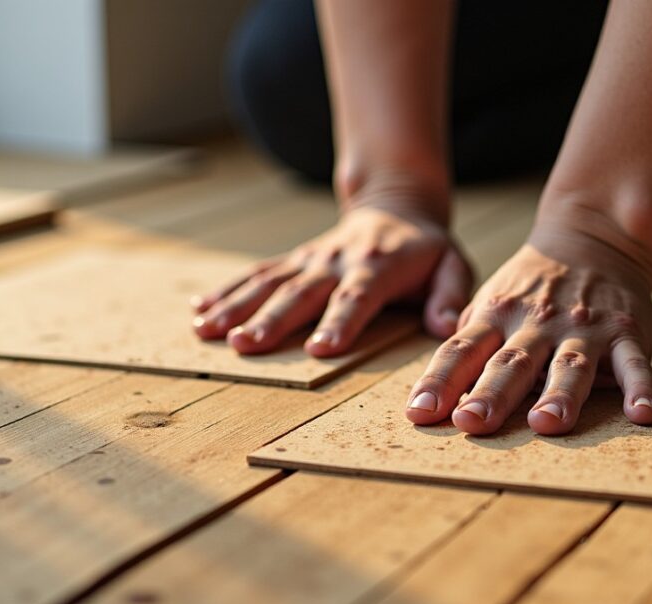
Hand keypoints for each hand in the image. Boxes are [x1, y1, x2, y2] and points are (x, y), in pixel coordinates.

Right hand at [192, 206, 471, 355]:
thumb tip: (444, 328)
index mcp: (379, 266)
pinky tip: (198, 309)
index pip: (358, 296)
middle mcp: (338, 261)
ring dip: (236, 306)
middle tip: (244, 344)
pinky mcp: (294, 261)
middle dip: (271, 318)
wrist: (396, 206)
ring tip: (206, 330)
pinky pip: (256, 274)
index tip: (320, 349)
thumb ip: (451, 297)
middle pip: (302, 291)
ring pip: (270, 281)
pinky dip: (226, 290)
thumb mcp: (453, 267)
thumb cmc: (428, 251)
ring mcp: (311, 259)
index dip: (340, 321)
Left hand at [403, 228, 651, 435]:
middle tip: (471, 422)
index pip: (461, 351)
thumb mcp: (491, 304)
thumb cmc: (531, 288)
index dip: (439, 381)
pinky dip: (640, 388)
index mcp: (497, 317)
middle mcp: (537, 324)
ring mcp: (583, 328)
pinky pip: (633, 364)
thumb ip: (467, 346)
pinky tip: (643, 415)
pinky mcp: (625, 332)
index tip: (420, 412)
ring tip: (547, 424)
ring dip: (558, 396)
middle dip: (490, 394)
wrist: (593, 236)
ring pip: (569, 366)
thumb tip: (432, 396)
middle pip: (511, 363)